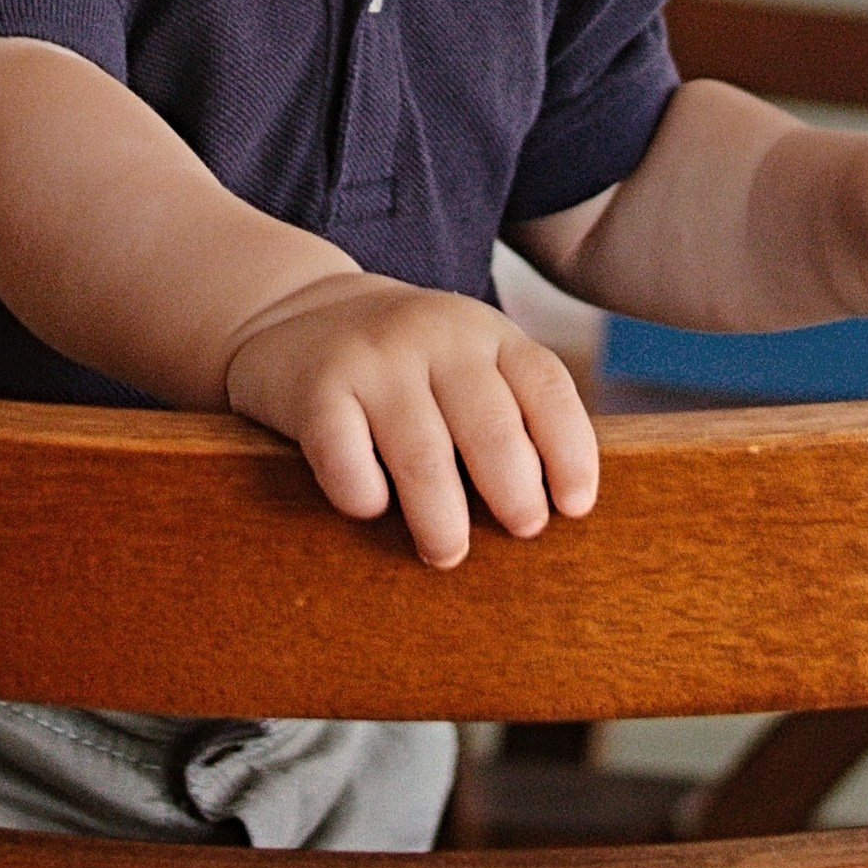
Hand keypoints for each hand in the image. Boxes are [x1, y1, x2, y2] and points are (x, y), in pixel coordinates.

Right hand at [223, 275, 597, 570]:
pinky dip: (362, 494)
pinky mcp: (316, 385)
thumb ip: (508, 413)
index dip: (570, 452)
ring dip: (442, 518)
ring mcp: (374, 358)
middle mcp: (436, 336)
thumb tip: (551, 515)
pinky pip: (344, 455)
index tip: (574, 508)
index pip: (546, 387)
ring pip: (423, 454)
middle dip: (514, 493)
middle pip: (491, 427)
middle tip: (520, 532)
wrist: (293, 315)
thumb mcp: (465, 364)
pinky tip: (371, 508)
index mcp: (487, 334)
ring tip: (447, 552)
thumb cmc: (404, 370)